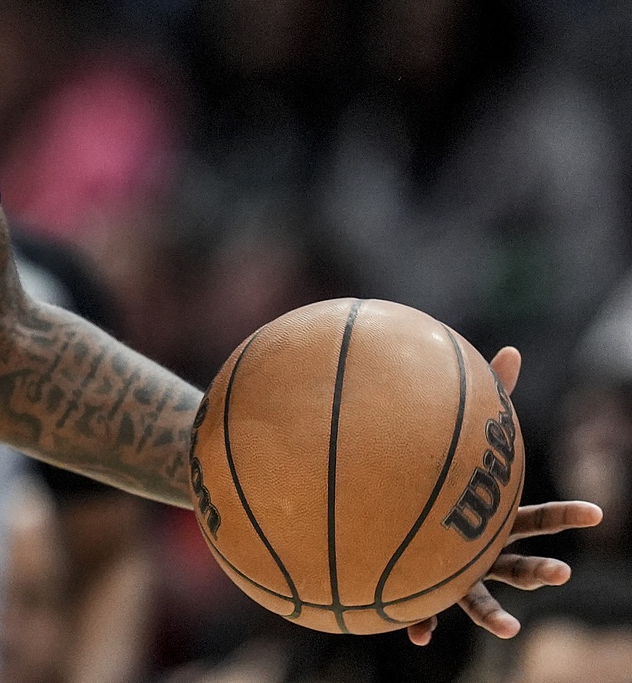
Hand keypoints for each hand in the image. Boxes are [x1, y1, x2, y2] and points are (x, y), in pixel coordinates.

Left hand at [406, 347, 603, 644]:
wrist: (393, 518)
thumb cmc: (434, 476)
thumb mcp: (461, 439)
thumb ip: (484, 399)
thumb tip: (510, 349)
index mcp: (491, 520)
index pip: (538, 518)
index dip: (567, 517)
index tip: (596, 514)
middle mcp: (480, 552)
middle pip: (520, 565)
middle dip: (542, 572)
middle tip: (562, 574)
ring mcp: (454, 575)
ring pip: (481, 601)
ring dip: (495, 615)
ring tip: (510, 630)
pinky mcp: (423, 590)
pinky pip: (424, 611)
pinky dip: (424, 625)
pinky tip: (418, 638)